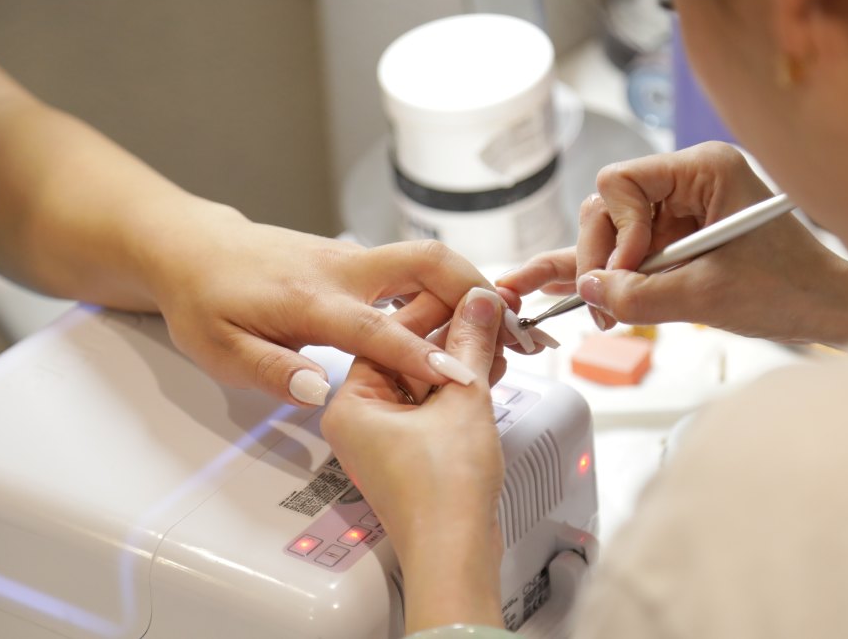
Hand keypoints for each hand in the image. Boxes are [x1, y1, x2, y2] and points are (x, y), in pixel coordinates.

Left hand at [140, 200, 510, 404]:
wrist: (194, 248)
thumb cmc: (205, 300)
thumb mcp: (219, 349)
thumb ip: (271, 371)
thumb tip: (322, 390)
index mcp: (309, 299)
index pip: (377, 328)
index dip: (422, 355)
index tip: (463, 377)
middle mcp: (341, 270)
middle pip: (425, 261)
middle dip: (476, 289)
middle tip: (515, 328)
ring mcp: (352, 259)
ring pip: (426, 259)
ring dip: (471, 287)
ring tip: (507, 327)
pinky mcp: (357, 260)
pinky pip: (413, 268)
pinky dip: (448, 288)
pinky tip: (464, 318)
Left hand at [322, 286, 506, 631]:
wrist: (454, 555)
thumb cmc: (441, 494)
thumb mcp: (462, 401)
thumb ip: (470, 343)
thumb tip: (478, 303)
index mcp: (351, 402)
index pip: (388, 334)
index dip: (435, 308)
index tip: (467, 292)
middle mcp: (360, 418)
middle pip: (406, 355)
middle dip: (452, 335)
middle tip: (487, 313)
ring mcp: (385, 437)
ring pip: (423, 380)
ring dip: (460, 360)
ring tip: (496, 338)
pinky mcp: (410, 453)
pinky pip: (431, 405)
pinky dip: (459, 388)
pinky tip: (489, 369)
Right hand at [498, 142, 847, 345]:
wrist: (826, 310)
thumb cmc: (788, 291)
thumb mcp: (707, 297)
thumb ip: (640, 294)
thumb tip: (588, 290)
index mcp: (704, 169)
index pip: (621, 182)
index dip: (615, 230)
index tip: (629, 271)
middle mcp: (687, 181)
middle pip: (608, 207)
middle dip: (601, 257)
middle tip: (604, 304)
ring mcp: (679, 210)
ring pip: (611, 232)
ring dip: (602, 273)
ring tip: (598, 313)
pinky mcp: (677, 239)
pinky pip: (628, 251)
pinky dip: (604, 272)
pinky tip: (562, 286)